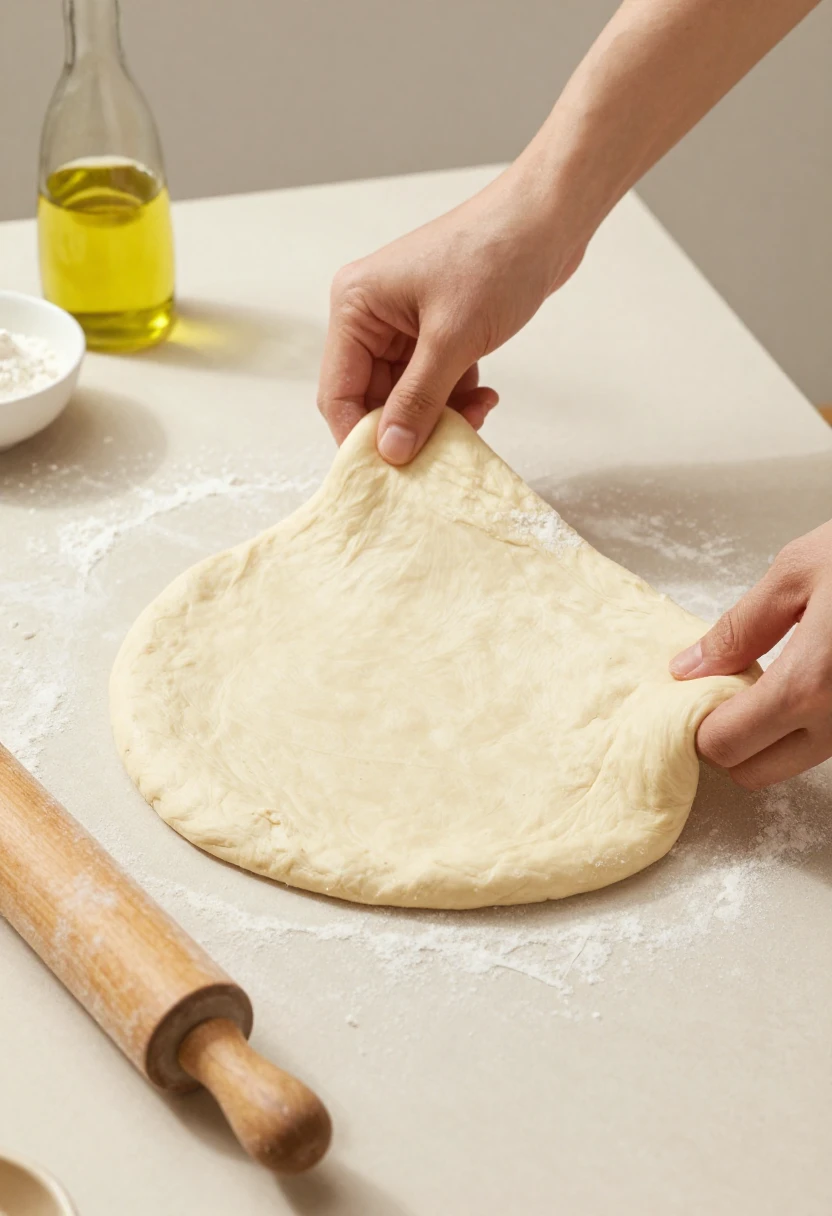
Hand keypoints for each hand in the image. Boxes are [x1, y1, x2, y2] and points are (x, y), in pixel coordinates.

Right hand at [317, 165, 585, 463]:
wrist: (550, 218)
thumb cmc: (496, 257)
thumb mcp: (453, 338)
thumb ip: (418, 400)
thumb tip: (390, 452)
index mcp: (356, 306)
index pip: (339, 392)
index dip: (361, 437)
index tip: (390, 472)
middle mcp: (371, 316)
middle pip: (373, 399)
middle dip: (408, 426)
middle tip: (445, 449)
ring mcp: (404, 324)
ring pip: (406, 396)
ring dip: (439, 415)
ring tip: (479, 414)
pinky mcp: (436, 330)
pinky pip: (432, 383)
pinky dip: (456, 397)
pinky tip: (485, 395)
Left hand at [670, 521, 831, 788]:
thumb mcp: (796, 571)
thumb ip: (739, 628)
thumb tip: (691, 666)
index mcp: (810, 685)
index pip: (725, 745)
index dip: (699, 724)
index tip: (696, 695)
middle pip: (757, 774)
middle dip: (732, 741)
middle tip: (730, 690)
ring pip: (799, 761)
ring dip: (774, 733)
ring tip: (776, 674)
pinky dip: (814, 722)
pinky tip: (816, 678)